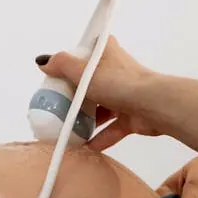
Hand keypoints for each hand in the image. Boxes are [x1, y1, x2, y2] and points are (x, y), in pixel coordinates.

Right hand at [36, 36, 163, 150]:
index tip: (56, 76)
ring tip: (67, 129)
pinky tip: (85, 146)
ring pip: (102, 107)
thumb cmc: (117, 82)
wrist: (153, 104)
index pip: (85, 52)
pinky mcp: (132, 115)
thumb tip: (44, 62)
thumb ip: (61, 64)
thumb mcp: (82, 70)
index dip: (71, 62)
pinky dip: (100, 137)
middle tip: (57, 107)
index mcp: (107, 51)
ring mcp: (126, 94)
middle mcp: (117, 70)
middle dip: (75, 96)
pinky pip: (112, 127)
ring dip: (87, 119)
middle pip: (91, 82)